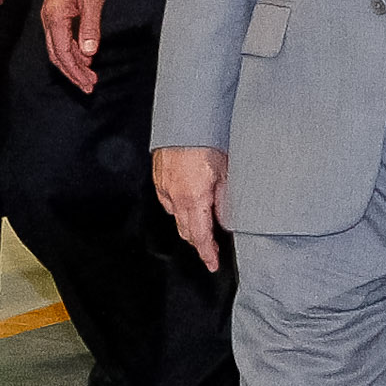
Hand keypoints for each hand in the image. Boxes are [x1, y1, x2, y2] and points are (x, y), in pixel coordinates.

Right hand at [40, 0, 106, 92]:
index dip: (76, 71)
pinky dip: (71, 50)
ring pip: (57, 48)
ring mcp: (49, 16)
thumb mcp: (93, 1)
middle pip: (57, 55)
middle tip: (88, 85)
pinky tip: (84, 55)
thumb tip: (89, 52)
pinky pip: (60, 38)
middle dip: (72, 72)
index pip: (64, 53)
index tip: (88, 82)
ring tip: (88, 74)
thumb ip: (89, 28)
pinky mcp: (54, 13)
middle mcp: (48, 19)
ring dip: (72, 63)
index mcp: (55, 17)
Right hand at [154, 145, 227, 272]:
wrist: (185, 121)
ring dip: (189, 225)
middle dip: (199, 242)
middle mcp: (176, 196)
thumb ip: (225, 199)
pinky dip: (177, 208)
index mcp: (194, 198)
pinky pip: (167, 201)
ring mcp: (164, 187)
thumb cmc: (208, 141)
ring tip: (202, 226)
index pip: (201, 236)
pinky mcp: (159, 178)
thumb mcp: (227, 173)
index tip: (212, 264)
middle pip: (186, 231)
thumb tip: (225, 218)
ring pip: (175, 217)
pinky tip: (187, 204)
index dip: (207, 253)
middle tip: (212, 248)